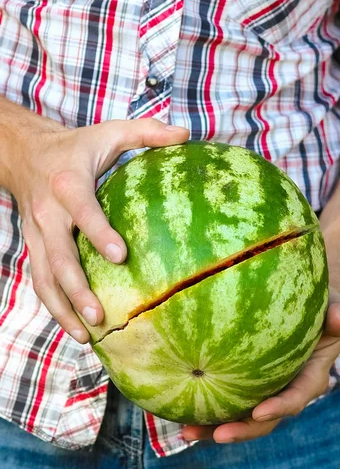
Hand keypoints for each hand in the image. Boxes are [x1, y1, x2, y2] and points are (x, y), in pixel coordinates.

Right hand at [10, 113, 188, 342]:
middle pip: (59, 258)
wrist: (25, 153)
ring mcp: (38, 234)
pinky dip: (55, 306)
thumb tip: (185, 135)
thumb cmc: (76, 146)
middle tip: (100, 316)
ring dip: (63, 308)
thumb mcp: (110, 131)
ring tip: (86, 336)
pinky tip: (75, 327)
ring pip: (44, 278)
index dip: (98, 233)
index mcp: (68, 184)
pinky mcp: (35, 246)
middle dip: (77, 289)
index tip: (121, 257)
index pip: (82, 212)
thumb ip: (146, 132)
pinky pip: (41, 280)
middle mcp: (48, 213)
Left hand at [182, 287, 339, 443]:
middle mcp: (284, 389)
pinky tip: (176, 406)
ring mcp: (261, 388)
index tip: (260, 412)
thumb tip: (336, 319)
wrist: (305, 306)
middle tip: (216, 435)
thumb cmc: (324, 304)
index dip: (280, 408)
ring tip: (185, 431)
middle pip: (263, 418)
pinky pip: (223, 395)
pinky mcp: (242, 380)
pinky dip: (203, 403)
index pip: (296, 398)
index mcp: (309, 377)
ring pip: (238, 413)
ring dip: (213, 426)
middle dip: (241, 430)